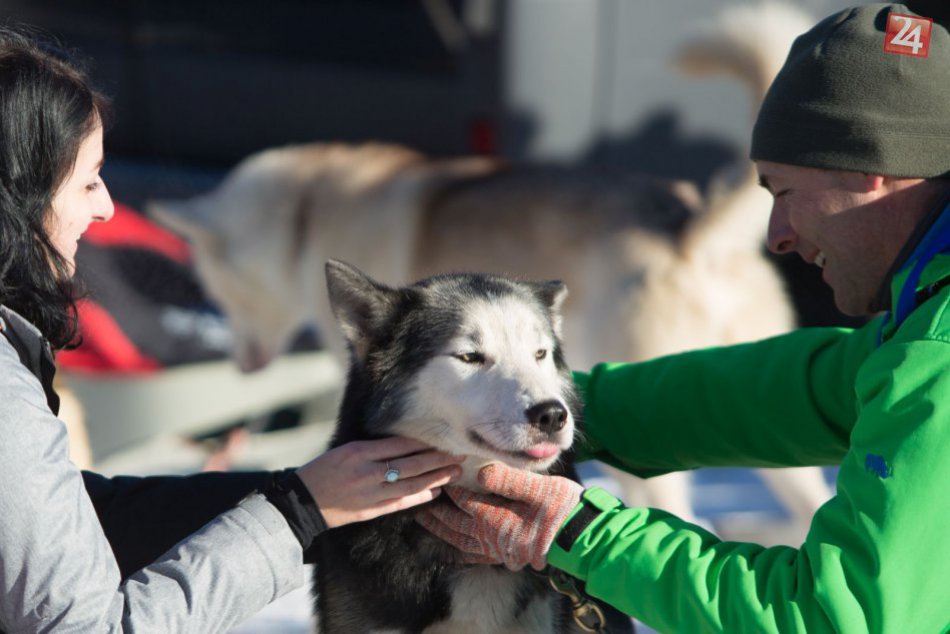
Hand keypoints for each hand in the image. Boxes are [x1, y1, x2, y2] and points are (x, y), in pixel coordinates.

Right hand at [296, 437, 463, 527]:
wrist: (302, 502)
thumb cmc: (323, 470)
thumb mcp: (345, 450)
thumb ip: (372, 447)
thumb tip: (404, 443)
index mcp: (359, 452)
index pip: (399, 445)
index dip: (424, 443)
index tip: (443, 439)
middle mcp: (367, 472)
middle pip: (411, 464)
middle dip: (438, 459)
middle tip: (459, 454)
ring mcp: (370, 493)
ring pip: (411, 484)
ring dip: (435, 477)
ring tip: (454, 471)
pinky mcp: (371, 510)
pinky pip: (401, 502)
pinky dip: (420, 496)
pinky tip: (436, 490)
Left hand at [416, 462, 582, 570]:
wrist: (584, 538)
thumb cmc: (563, 509)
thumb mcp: (537, 488)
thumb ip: (507, 480)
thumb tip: (480, 473)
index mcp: (496, 519)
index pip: (463, 502)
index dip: (451, 488)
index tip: (441, 475)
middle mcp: (492, 538)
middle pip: (455, 525)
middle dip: (436, 513)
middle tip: (420, 503)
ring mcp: (499, 550)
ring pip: (461, 542)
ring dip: (442, 532)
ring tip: (427, 523)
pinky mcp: (509, 557)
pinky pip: (477, 557)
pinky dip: (461, 552)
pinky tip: (455, 550)